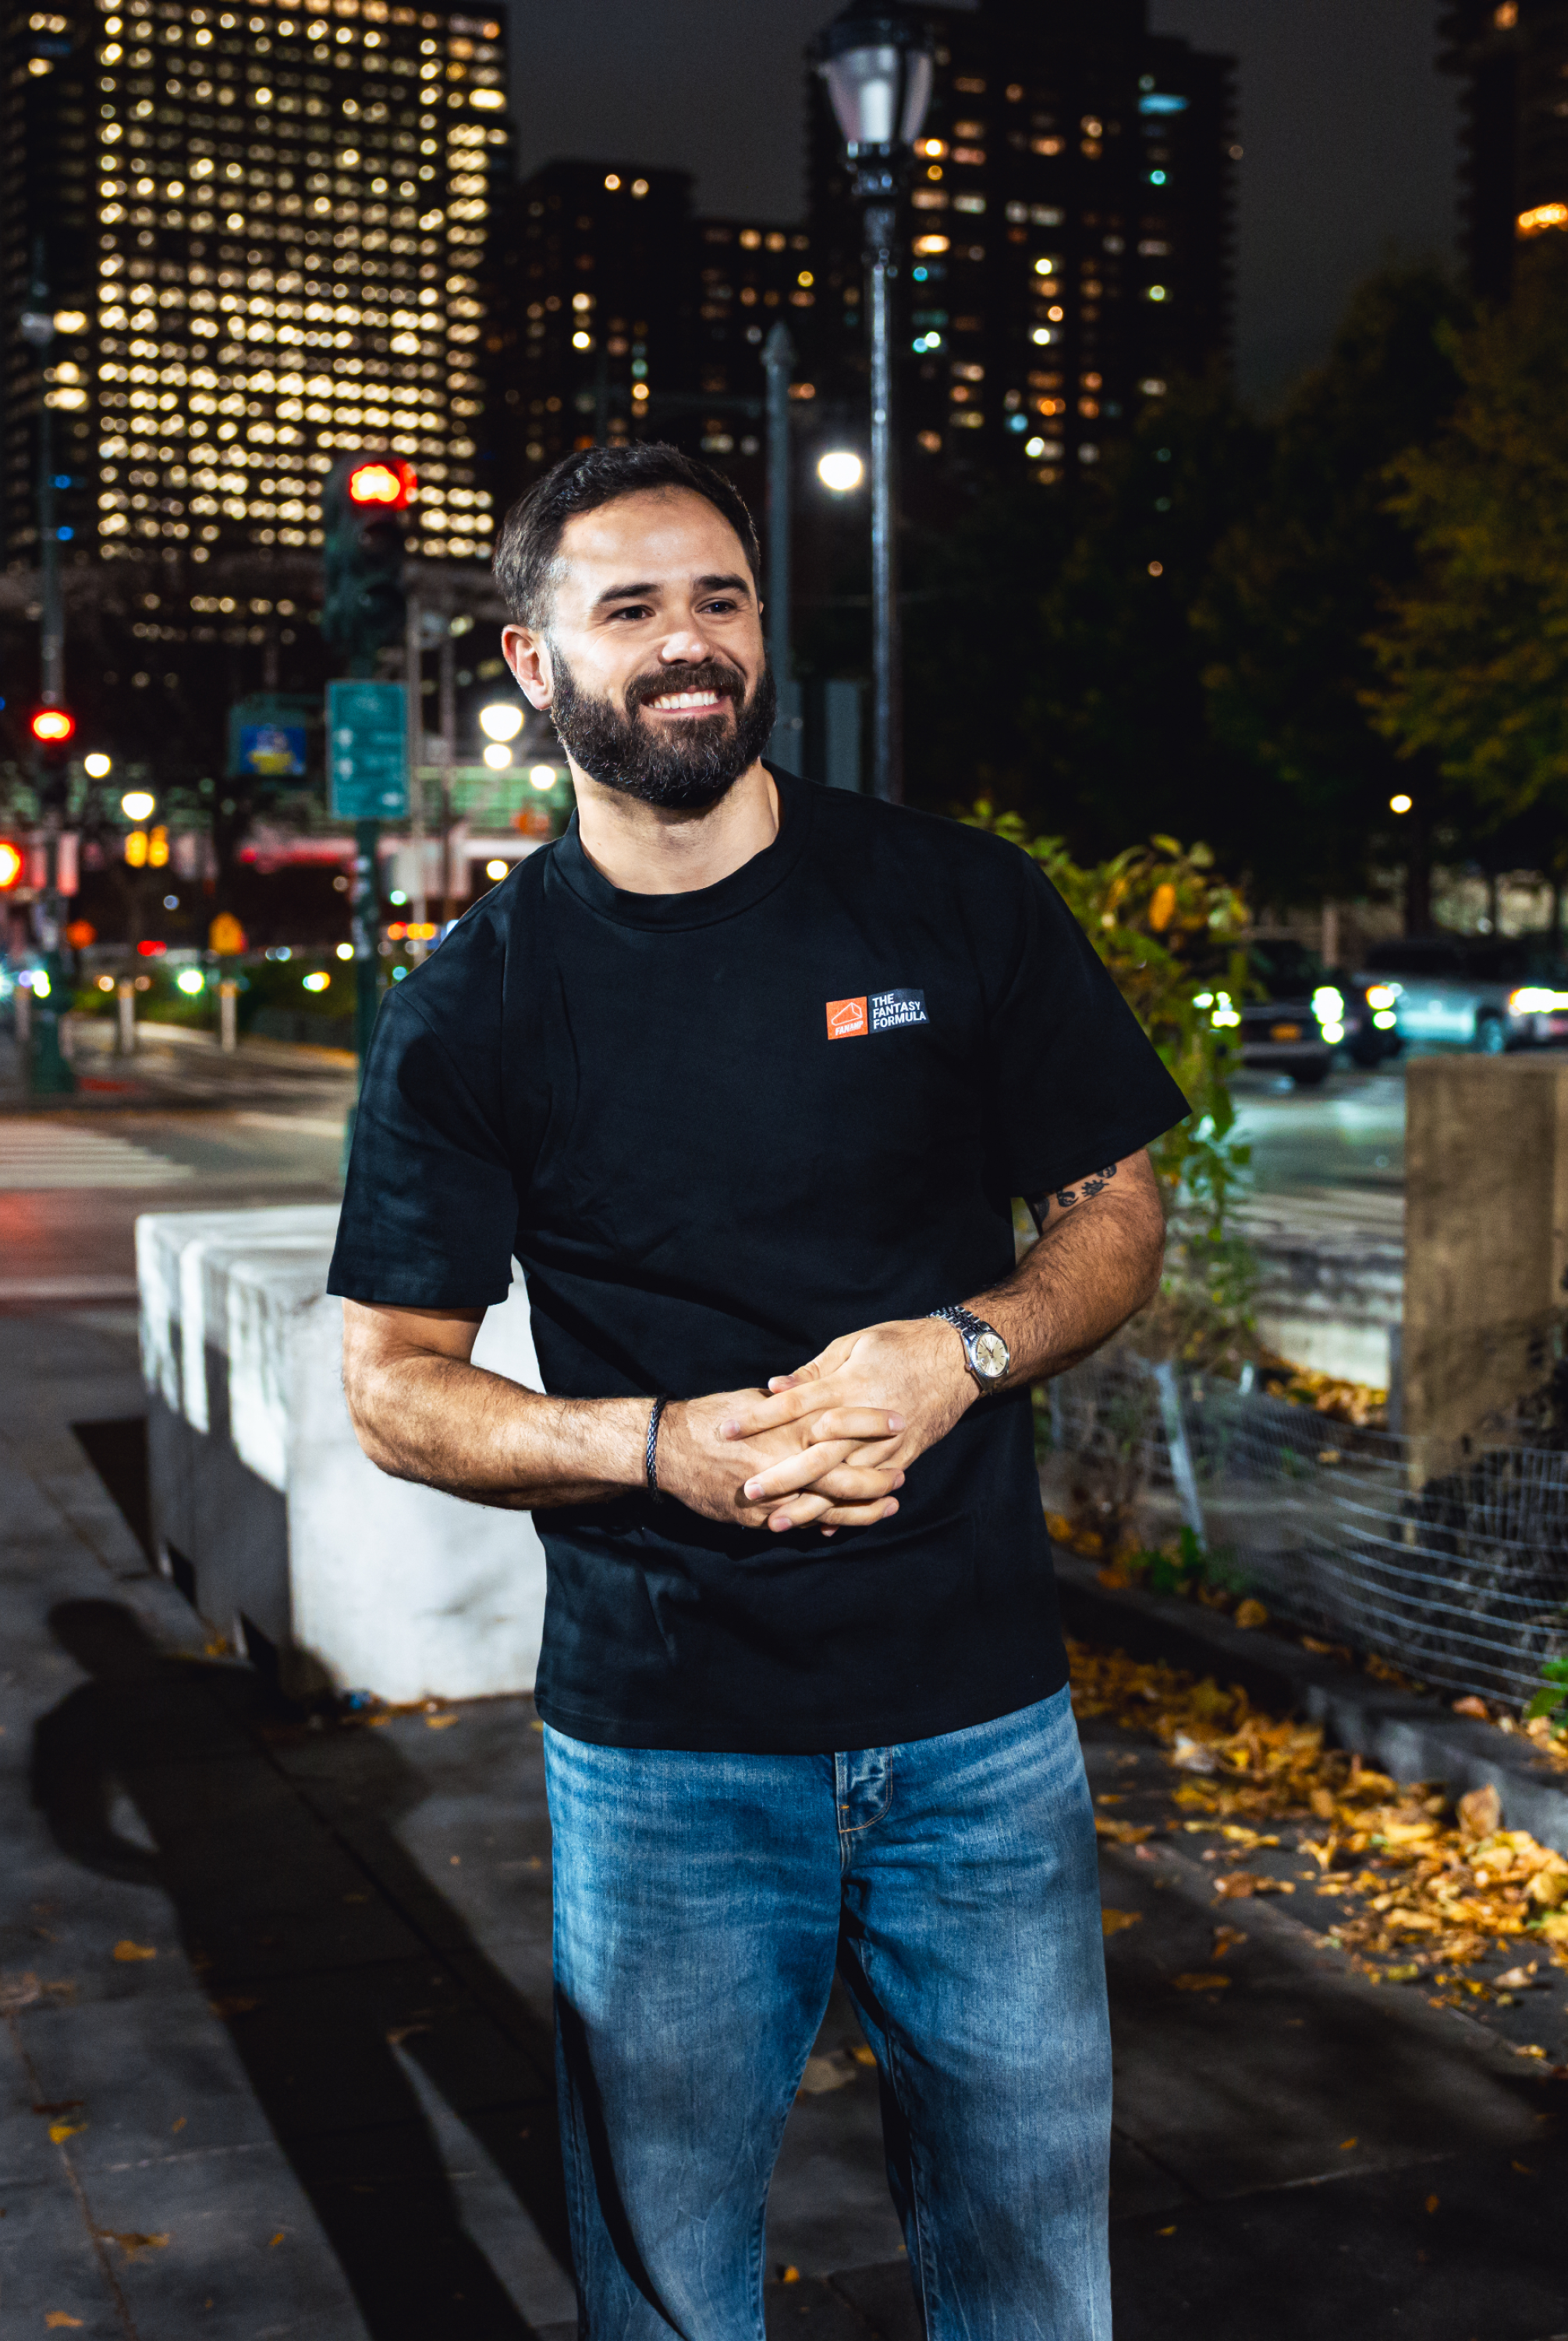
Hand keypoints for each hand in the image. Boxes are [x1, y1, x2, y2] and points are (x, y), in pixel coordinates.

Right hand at [657, 1387, 906, 1534]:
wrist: (666, 1452)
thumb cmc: (711, 1417)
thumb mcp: (754, 1401)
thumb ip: (789, 1404)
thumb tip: (818, 1395)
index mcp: (787, 1428)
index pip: (843, 1425)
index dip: (873, 1425)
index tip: (900, 1419)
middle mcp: (785, 1465)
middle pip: (845, 1476)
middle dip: (878, 1477)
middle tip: (903, 1474)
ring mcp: (774, 1498)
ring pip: (830, 1509)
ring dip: (863, 1508)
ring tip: (890, 1503)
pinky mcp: (761, 1520)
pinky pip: (804, 1525)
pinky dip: (830, 1524)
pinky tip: (850, 1522)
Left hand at [718, 1318, 976, 1518]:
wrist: (960, 1359)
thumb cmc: (901, 1344)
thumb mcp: (855, 1344)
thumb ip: (814, 1371)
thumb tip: (775, 1388)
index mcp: (850, 1385)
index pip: (794, 1405)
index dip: (758, 1419)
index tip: (726, 1431)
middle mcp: (866, 1419)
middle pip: (815, 1454)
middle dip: (779, 1476)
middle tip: (746, 1492)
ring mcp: (886, 1444)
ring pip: (842, 1482)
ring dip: (808, 1505)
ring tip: (776, 1522)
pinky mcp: (903, 1458)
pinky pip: (870, 1490)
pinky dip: (847, 1511)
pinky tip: (822, 1526)